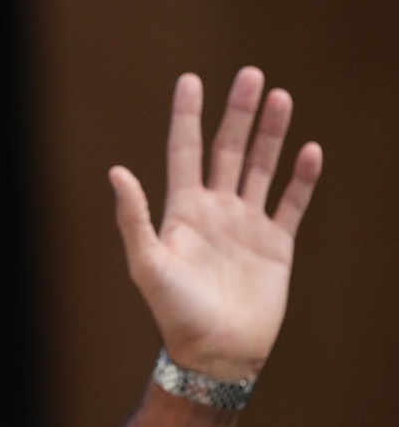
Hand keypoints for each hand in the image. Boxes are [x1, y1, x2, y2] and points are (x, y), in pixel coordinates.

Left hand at [109, 67, 321, 381]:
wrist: (216, 352)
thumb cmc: (174, 312)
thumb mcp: (146, 264)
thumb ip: (134, 217)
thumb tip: (116, 171)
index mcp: (182, 210)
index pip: (184, 150)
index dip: (186, 116)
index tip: (190, 79)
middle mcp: (215, 210)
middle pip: (228, 149)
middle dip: (238, 112)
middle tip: (251, 74)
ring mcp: (247, 225)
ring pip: (261, 167)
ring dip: (271, 134)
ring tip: (281, 97)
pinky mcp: (277, 245)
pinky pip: (292, 203)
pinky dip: (302, 179)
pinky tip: (310, 151)